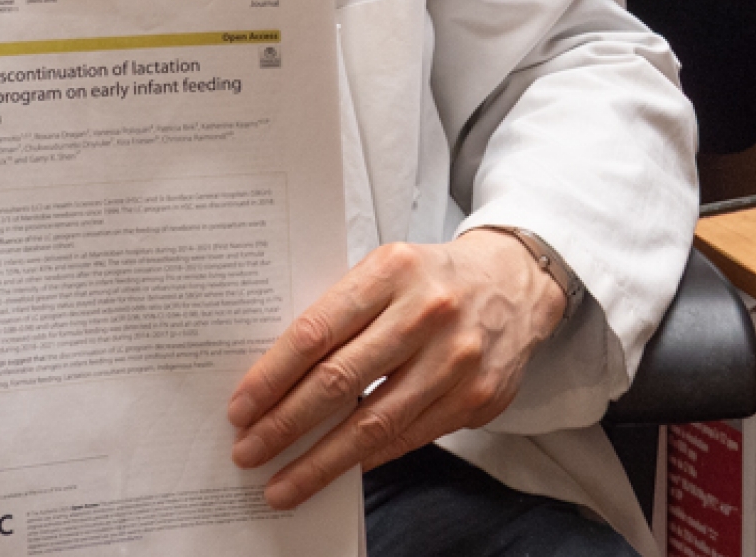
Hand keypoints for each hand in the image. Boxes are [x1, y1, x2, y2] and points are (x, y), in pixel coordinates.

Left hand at [226, 232, 567, 508]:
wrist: (516, 283)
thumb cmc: (432, 280)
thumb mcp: (387, 272)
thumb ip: (342, 313)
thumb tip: (276, 380)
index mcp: (392, 270)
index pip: (316, 331)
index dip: (271, 376)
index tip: (239, 409)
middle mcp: (427, 312)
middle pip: (338, 381)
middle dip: (284, 425)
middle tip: (247, 452)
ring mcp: (456, 358)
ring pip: (373, 423)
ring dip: (319, 462)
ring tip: (282, 484)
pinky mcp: (477, 397)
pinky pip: (408, 438)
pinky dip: (366, 460)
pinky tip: (337, 471)